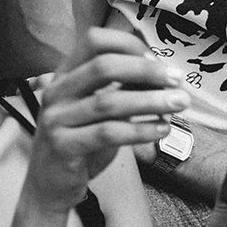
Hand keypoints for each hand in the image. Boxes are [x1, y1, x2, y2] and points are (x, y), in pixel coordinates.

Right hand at [25, 27, 188, 212]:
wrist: (48, 185)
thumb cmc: (80, 143)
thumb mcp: (100, 111)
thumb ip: (122, 89)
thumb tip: (162, 72)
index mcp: (65, 74)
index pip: (95, 41)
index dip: (129, 45)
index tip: (158, 60)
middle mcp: (56, 91)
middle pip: (103, 66)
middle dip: (145, 70)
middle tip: (177, 79)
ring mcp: (56, 119)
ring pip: (108, 102)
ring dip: (150, 100)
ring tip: (178, 103)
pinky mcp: (63, 146)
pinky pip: (107, 133)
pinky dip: (139, 130)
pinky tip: (162, 129)